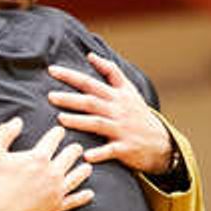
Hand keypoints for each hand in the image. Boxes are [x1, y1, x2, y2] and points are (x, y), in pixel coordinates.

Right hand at [0, 118, 93, 210]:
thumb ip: (6, 133)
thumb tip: (18, 120)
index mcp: (38, 157)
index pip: (54, 138)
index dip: (58, 133)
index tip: (60, 131)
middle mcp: (52, 172)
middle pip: (71, 155)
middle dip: (74, 149)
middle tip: (77, 148)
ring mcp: (56, 191)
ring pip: (77, 176)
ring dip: (84, 170)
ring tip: (87, 167)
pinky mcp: (56, 207)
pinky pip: (75, 200)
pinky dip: (83, 196)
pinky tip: (89, 193)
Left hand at [47, 52, 172, 173]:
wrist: (160, 142)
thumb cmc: (138, 114)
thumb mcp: (129, 89)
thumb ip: (110, 71)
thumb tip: (90, 55)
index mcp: (116, 96)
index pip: (91, 82)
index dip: (71, 76)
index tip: (52, 70)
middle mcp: (118, 110)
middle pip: (91, 102)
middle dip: (70, 99)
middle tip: (50, 96)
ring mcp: (122, 129)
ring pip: (98, 123)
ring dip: (79, 121)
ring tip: (61, 120)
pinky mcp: (125, 148)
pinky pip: (111, 150)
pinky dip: (99, 153)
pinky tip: (86, 156)